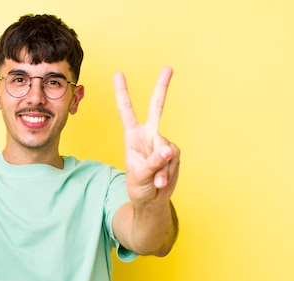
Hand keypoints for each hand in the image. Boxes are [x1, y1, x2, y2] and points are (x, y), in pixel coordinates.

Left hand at [114, 67, 179, 204]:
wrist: (152, 201)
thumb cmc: (139, 186)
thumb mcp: (140, 175)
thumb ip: (153, 162)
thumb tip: (168, 149)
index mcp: (133, 136)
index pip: (126, 111)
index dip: (122, 93)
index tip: (118, 74)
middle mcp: (149, 135)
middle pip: (157, 108)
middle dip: (162, 87)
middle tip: (168, 67)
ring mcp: (163, 144)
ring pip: (166, 149)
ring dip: (161, 169)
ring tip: (155, 181)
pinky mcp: (174, 154)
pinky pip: (173, 161)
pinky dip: (168, 173)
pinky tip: (162, 182)